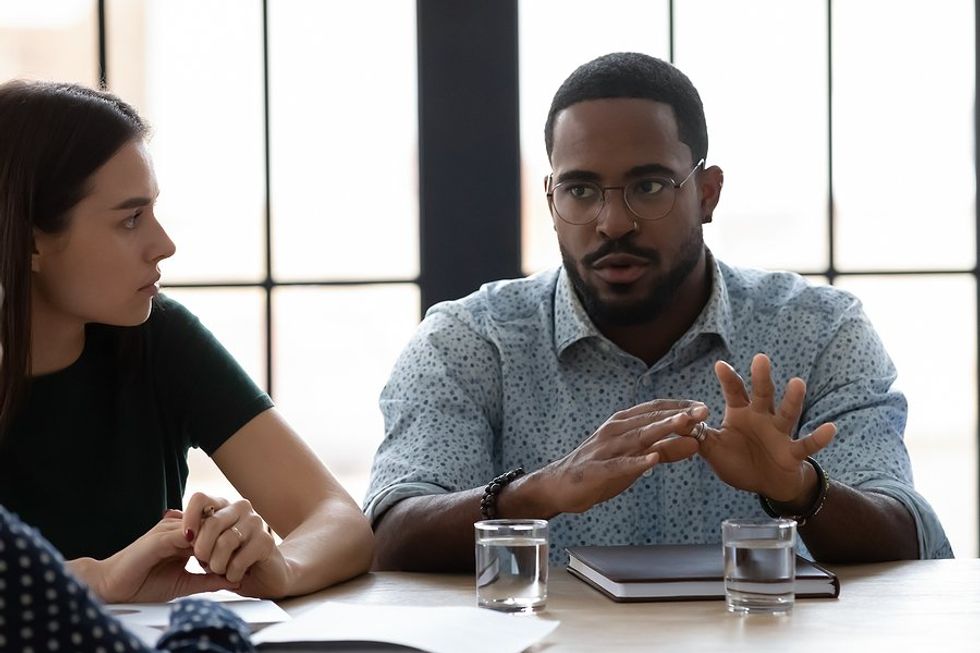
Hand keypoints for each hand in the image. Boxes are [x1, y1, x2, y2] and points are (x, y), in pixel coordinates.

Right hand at [84, 510, 237, 602]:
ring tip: (236, 553)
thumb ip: (208, 581)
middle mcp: (178, 529)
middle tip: (247, 551)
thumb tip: (235, 581)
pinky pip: (185, 534)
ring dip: (220, 539)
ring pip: (203, 526)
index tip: (249, 554)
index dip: (233, 541)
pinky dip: (201, 543)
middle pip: (214, 524)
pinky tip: (212, 555)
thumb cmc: (145, 584)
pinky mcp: (159, 538)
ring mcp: (168, 530)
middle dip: (231, 538)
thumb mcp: (184, 584)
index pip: (216, 531)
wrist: (112, 587)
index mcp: (185, 537)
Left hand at [182, 493, 289, 597]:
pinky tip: (234, 576)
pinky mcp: (267, 541)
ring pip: (226, 541)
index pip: (200, 498)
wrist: (264, 579)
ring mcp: (256, 522)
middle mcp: (241, 508)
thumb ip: (192, 533)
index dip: (189, 517)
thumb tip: (167, 513)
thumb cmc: (231, 561)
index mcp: (224, 506)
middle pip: (212, 522)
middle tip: (203, 562)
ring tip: (220, 571)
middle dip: (202, 549)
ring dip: (217, 564)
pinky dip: (231, 574)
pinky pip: (239, 559)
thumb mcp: (207, 547)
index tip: (185, 539)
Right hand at [529, 399, 707, 513]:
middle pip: (650, 420)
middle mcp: (614, 431)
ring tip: (685, 424)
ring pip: (638, 437)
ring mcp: (605, 450)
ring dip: (662, 430)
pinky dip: (636, 462)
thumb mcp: (636, 458)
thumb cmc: (600, 469)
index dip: (679, 406)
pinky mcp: (597, 470)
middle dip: (679, 414)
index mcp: (622, 423)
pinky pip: (619, 465)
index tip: (703, 405)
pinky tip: (652, 460)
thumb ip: (665, 450)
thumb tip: (696, 443)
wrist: (559, 485)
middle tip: (704, 410)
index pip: (655, 409)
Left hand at [699, 353, 835, 501]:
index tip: (720, 364)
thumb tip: (671, 423)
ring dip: (793, 399)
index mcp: (740, 414)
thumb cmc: (739, 461)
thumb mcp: (712, 449)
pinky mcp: (793, 452)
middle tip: (760, 358)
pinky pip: (807, 444)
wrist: (766, 484)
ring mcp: (779, 433)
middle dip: (761, 378)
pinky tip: (830, 428)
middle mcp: (762, 417)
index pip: (734, 392)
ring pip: (787, 413)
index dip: (728, 380)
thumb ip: (696, 436)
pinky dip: (819, 438)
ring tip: (797, 382)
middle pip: (762, 394)